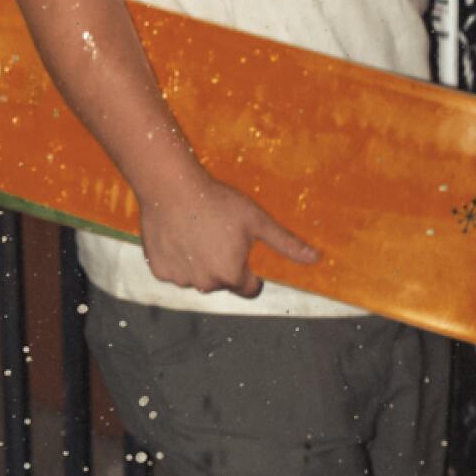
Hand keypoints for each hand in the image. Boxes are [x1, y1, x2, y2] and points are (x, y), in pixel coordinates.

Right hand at [137, 165, 316, 296]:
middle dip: (223, 265)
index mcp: (232, 275)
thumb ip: (286, 244)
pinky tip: (179, 236)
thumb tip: (315, 258)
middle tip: (218, 236)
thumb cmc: (216, 201)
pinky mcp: (159, 270)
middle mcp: (206, 283)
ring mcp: (180, 279)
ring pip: (197, 278)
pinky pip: (175, 271)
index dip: (249, 272)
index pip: (248, 288)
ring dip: (199, 264)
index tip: (241, 254)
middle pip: (222, 283)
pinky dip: (178, 260)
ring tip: (197, 233)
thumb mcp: (257, 220)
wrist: (170, 186)